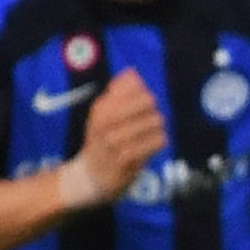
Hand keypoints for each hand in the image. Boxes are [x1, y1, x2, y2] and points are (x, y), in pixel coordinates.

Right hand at [56, 69, 167, 208]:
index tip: (138, 105)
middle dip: (153, 110)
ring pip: (156, 120)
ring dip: (157, 128)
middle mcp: (106, 122)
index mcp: (101, 107)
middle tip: (147, 121)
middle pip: (148, 101)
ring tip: (148, 135)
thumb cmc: (100, 140)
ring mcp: (116, 141)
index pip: (134, 85)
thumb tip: (132, 72)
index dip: (142, 92)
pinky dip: (159, 142)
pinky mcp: (128, 159)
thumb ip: (118, 92)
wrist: (89, 176)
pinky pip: (158, 141)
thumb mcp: (103, 113)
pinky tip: (150, 146)